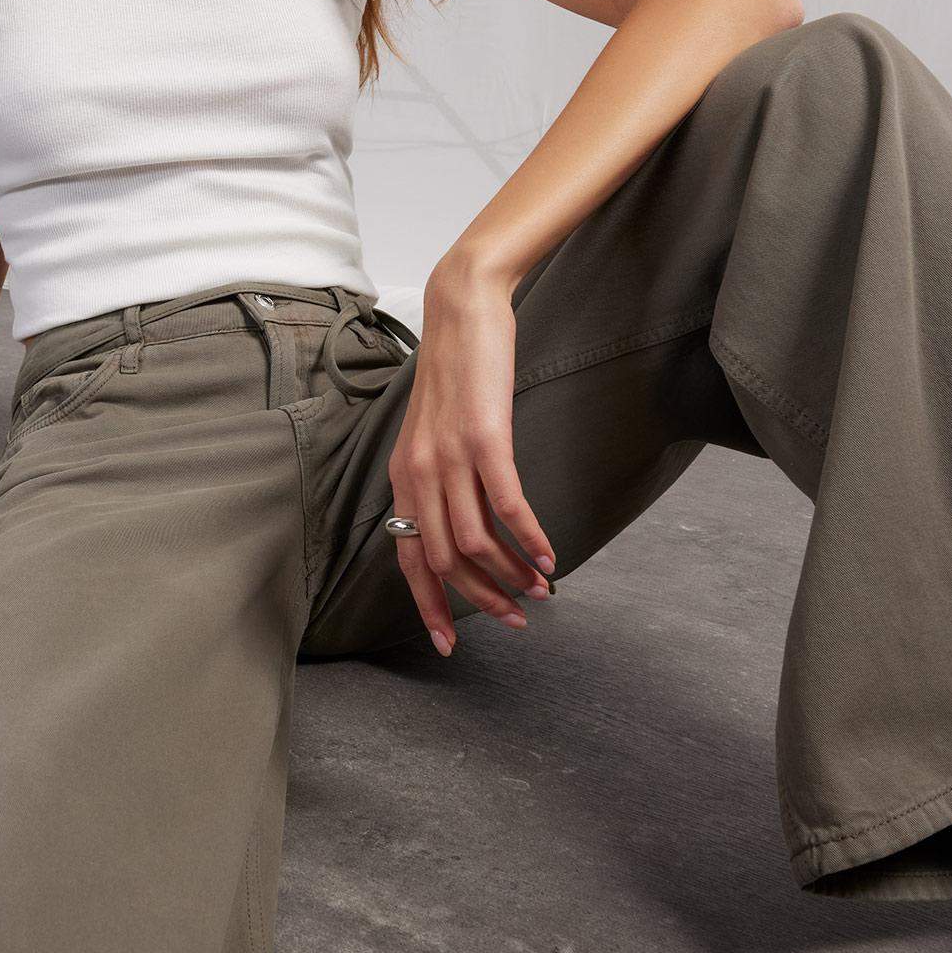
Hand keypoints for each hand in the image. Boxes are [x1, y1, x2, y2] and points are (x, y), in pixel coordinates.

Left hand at [384, 261, 555, 654]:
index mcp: (402, 477)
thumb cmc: (456, 370)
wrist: (462, 309)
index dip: (429, 606)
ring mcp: (448, 457)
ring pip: (474, 540)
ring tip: (542, 592)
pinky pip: (506, 505)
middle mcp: (417, 473)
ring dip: (511, 574)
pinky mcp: (484, 439)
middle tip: (516, 621)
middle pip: (442, 561)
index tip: (450, 643)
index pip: (407, 559)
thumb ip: (439, 477)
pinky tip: (549, 556)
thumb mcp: (434, 432)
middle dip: (481, 600)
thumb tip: (460, 524)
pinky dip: (529, 538)